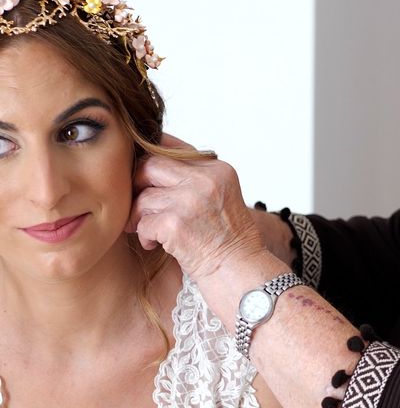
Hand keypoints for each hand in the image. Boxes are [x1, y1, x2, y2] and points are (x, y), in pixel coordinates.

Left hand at [127, 134, 265, 279]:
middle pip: (151, 164)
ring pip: (143, 197)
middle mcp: (205, 179)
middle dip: (137, 184)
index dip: (152, 158)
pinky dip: (145, 236)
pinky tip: (156, 244)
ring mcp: (190, 200)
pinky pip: (143, 223)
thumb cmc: (229, 240)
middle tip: (140, 203)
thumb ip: (196, 177)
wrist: (241, 272)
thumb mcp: (222, 196)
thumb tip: (153, 161)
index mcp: (218, 170)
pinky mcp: (175, 224)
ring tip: (151, 231)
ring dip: (140, 217)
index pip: (174, 148)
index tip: (145, 174)